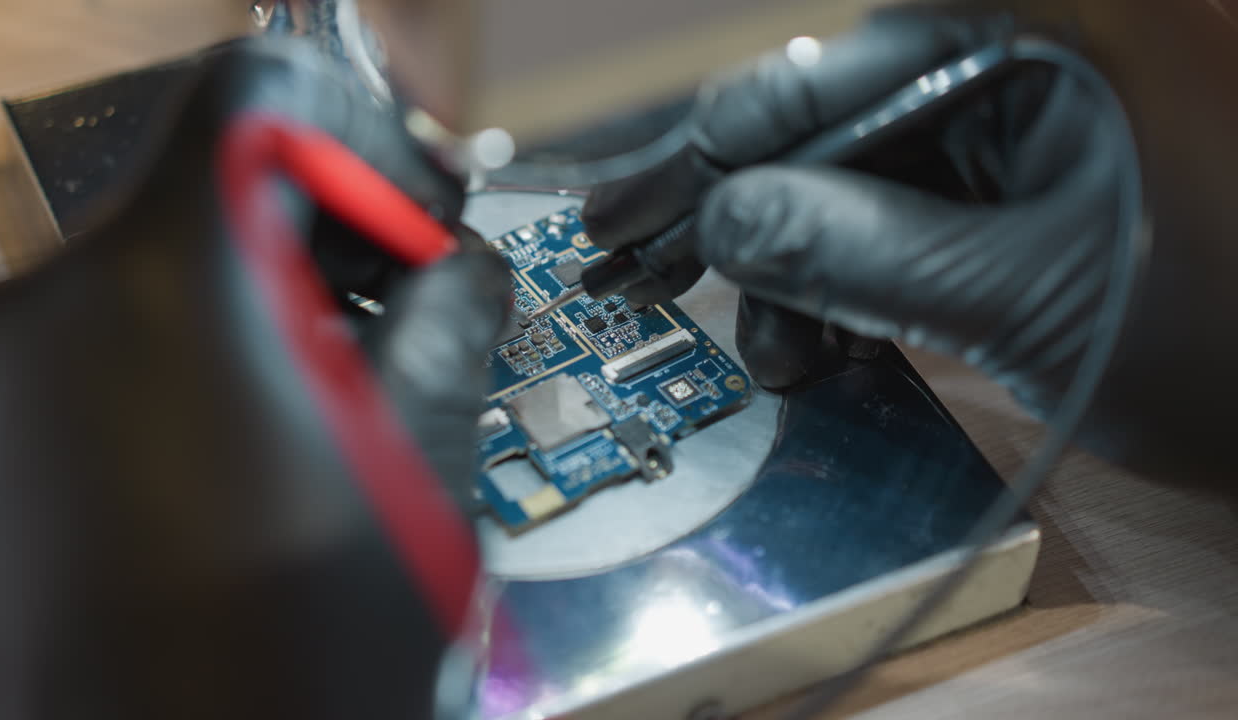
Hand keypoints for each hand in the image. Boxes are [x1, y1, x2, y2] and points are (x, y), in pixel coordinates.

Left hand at [0, 37, 507, 718]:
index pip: (259, 101)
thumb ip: (447, 328)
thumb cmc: (288, 668)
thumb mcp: (414, 478)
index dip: (361, 139)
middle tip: (407, 302)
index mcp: (156, 291)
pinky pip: (94, 345)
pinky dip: (187, 358)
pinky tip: (255, 440)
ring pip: (151, 273)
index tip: (412, 215)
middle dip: (323, 236)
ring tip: (339, 394)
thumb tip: (460, 264)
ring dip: (259, 303)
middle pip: (202, 193)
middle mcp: (30, 313)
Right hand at [585, 9, 1237, 482]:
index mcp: (1031, 43)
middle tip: (638, 266)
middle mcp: (1011, 69)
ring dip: (795, 276)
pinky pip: (894, 227)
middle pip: (826, 129)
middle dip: (742, 218)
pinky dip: (848, 291)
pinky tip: (824, 348)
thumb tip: (728, 221)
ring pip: (850, 189)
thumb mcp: (1015, 298)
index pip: (828, 75)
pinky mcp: (1005, 197)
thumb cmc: (1216, 336)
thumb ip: (857, 251)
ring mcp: (1008, 135)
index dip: (716, 150)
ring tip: (778, 357)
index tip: (629, 209)